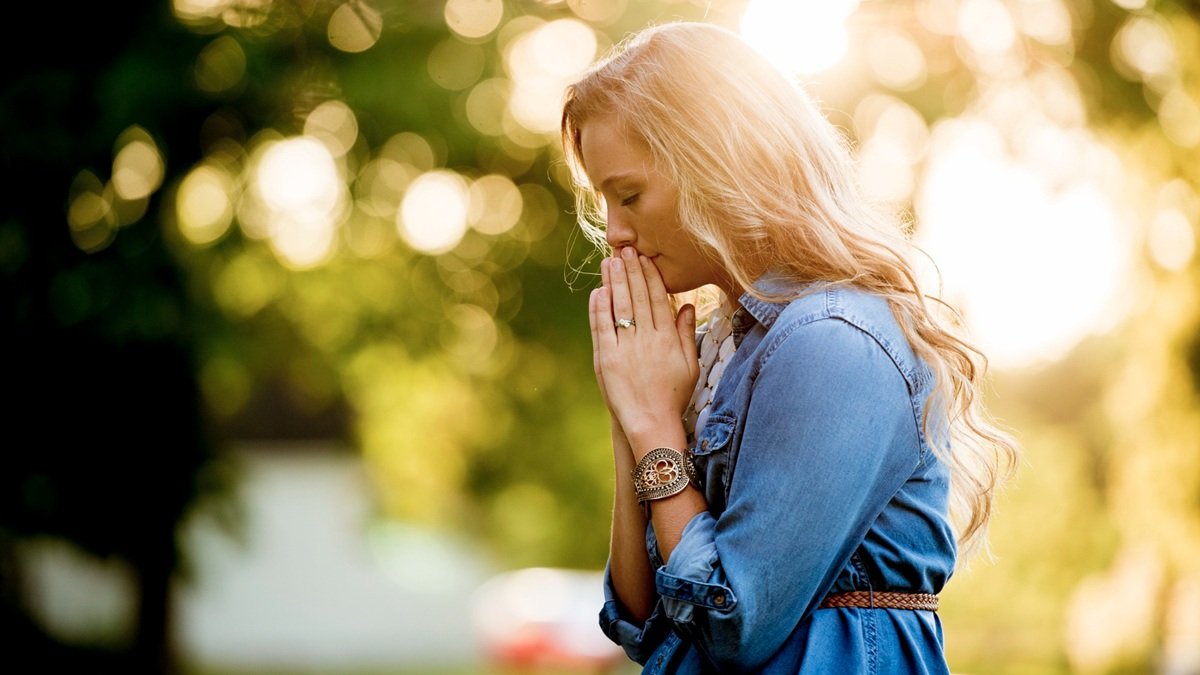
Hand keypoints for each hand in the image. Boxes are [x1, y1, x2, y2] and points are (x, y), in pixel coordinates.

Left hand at [589, 247, 698, 452]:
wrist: (651, 423)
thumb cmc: (673, 396)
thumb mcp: (689, 365)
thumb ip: (687, 333)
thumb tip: (687, 306)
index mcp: (667, 338)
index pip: (657, 298)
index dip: (650, 276)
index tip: (644, 258)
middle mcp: (647, 339)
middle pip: (637, 297)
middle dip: (630, 271)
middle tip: (625, 250)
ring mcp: (625, 348)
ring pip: (619, 308)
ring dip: (614, 282)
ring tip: (609, 262)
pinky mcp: (607, 359)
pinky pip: (602, 328)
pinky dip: (599, 308)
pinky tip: (598, 291)